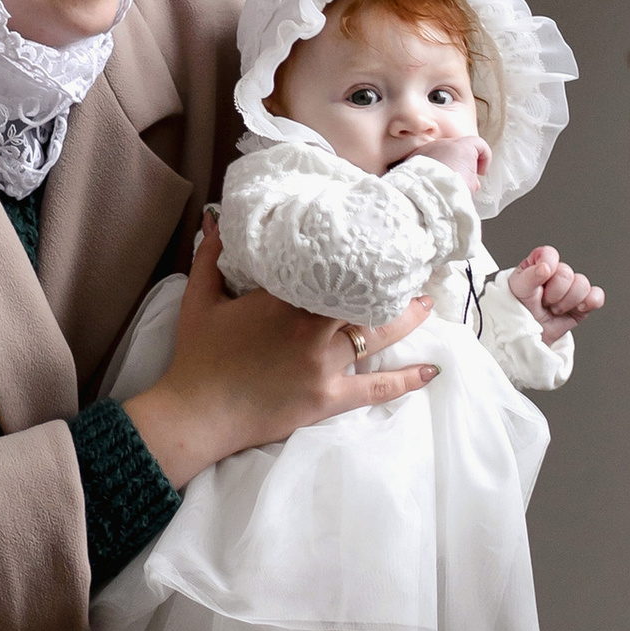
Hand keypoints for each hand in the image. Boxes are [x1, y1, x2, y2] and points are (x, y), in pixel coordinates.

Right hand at [122, 219, 437, 490]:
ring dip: (406, 320)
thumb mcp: (201, 299)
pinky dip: (406, 380)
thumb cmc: (198, 355)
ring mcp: (324, 365)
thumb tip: (215, 217)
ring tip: (425, 304)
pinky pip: (376, 388)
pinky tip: (431, 371)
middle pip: (364, 299)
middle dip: (392, 283)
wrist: (198, 413)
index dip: (357, 254)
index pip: (331, 269)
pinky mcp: (329, 397)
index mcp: (283, 299)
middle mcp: (311, 329)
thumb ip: (212, 255)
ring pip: (377, 336)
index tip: (376, 238)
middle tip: (412, 267)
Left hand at [506, 244, 605, 345]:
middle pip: (567, 274)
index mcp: (540, 263)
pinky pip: (597, 296)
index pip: (550, 254)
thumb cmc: (519, 308)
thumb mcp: (518, 289)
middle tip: (543, 302)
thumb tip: (545, 267)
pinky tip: (577, 309)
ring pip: (582, 285)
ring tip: (554, 309)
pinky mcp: (583, 303)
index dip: (546, 267)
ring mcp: (572, 288)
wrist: (527, 336)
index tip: (539, 279)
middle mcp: (557, 273)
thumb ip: (530, 276)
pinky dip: (590, 302)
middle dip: (553, 293)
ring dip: (566, 302)